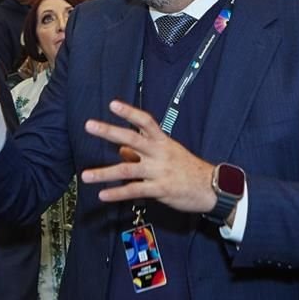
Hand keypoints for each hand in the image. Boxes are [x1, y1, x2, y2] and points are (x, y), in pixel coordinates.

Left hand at [81, 100, 216, 214]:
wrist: (212, 188)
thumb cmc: (188, 169)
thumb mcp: (168, 154)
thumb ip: (143, 152)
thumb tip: (121, 150)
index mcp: (162, 142)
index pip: (145, 122)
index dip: (129, 112)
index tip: (113, 104)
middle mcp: (159, 153)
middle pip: (131, 139)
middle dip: (109, 131)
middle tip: (89, 125)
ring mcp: (159, 171)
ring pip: (127, 169)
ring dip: (103, 172)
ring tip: (86, 175)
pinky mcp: (160, 189)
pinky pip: (134, 190)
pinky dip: (117, 193)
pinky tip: (102, 195)